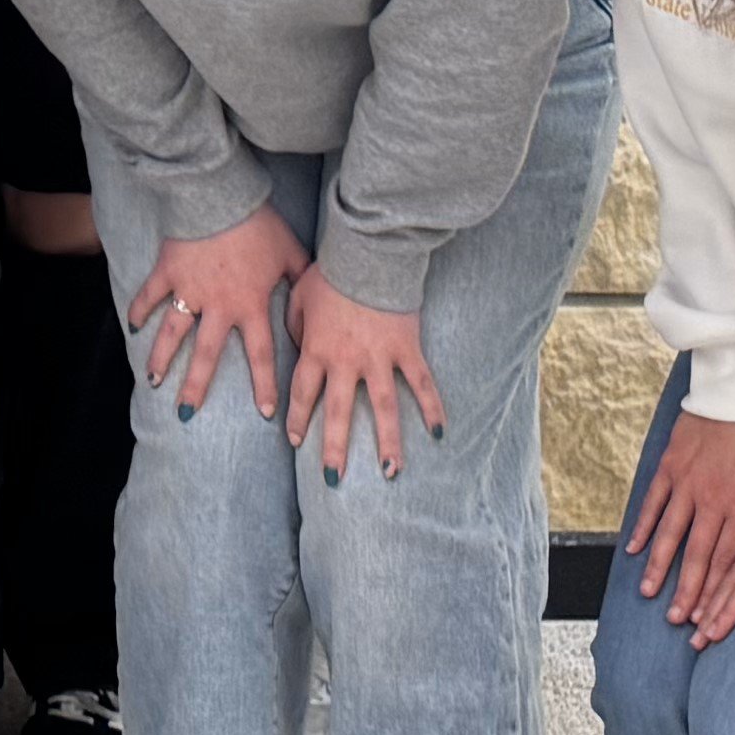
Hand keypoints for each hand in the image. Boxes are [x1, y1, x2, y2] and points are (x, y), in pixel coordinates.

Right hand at [131, 204, 309, 417]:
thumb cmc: (260, 224)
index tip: (266, 414)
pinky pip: (149, 295)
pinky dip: (139, 310)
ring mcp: (189, 290)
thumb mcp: (291, 253)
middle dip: (196, 386)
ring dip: (161, 359)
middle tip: (186, 413)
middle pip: (207, 355)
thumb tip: (316, 303)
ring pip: (172, 333)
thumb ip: (302, 281)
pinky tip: (132, 327)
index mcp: (251, 305)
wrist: (221, 196)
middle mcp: (219, 306)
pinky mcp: (168, 271)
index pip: (261, 355)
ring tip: (153, 381)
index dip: (265, 386)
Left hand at [277, 267, 445, 480]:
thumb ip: (295, 325)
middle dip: (334, 448)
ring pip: (383, 410)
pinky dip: (432, 408)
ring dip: (388, 443)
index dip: (298, 420)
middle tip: (334, 479)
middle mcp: (346, 362)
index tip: (296, 443)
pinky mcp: (407, 350)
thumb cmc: (331, 273)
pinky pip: (422, 385)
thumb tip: (298, 344)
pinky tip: (439, 434)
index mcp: (317, 350)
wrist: (369, 255)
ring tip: (391, 474)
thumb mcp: (300, 296)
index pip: (303, 393)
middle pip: (338, 413)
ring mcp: (379, 359)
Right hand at [626, 404, 734, 645]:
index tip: (708, 619)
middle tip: (677, 621)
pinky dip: (644, 527)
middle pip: (700, 556)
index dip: (718, 593)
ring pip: (673, 534)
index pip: (730, 561)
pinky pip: (655, 503)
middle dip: (688, 591)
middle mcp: (715, 502)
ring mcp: (689, 485)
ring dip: (660, 566)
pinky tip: (634, 550)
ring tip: (650, 594)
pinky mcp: (672, 467)